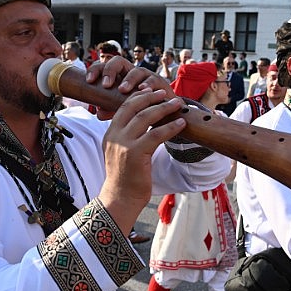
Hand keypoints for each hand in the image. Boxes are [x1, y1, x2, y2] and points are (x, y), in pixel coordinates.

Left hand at [86, 56, 175, 118]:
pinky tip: (143, 90)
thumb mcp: (122, 109)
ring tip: (123, 89)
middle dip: (110, 70)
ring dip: (129, 79)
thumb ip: (110, 109)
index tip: (89, 81)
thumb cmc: (139, 109)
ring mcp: (146, 76)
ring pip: (136, 70)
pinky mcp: (160, 83)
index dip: (96, 70)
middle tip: (106, 85)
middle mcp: (131, 73)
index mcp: (118, 76)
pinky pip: (153, 80)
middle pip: (118, 61)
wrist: (162, 116)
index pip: (104, 67)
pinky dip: (148, 84)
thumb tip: (98, 113)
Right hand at [99, 89, 185, 233]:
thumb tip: (145, 125)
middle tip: (165, 93)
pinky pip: (156, 134)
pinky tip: (180, 123)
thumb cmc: (125, 178)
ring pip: (146, 117)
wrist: (120, 199)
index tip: (150, 91)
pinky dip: (170, 127)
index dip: (138, 97)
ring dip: (163, 108)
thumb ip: (128, 138)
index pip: (123, 107)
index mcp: (110, 134)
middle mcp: (114, 136)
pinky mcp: (135, 153)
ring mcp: (124, 144)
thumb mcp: (121, 153)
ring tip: (177, 104)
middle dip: (151, 97)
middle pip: (133, 107)